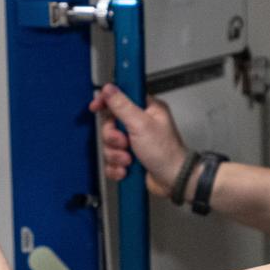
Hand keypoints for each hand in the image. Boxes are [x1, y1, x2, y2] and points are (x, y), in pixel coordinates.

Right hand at [89, 84, 189, 198]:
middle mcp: (140, 124)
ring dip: (116, 155)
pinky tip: (126, 169)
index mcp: (147, 110)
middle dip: (113, 137)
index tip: (96, 106)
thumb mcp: (141, 125)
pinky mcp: (129, 158)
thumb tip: (109, 89)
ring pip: (109, 144)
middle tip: (124, 143)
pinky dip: (116, 167)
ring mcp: (134, 142)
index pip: (121, 97)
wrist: (172, 181)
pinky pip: (111, 160)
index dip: (107, 101)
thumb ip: (122, 105)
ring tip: (129, 159)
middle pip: (110, 123)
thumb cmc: (167, 153)